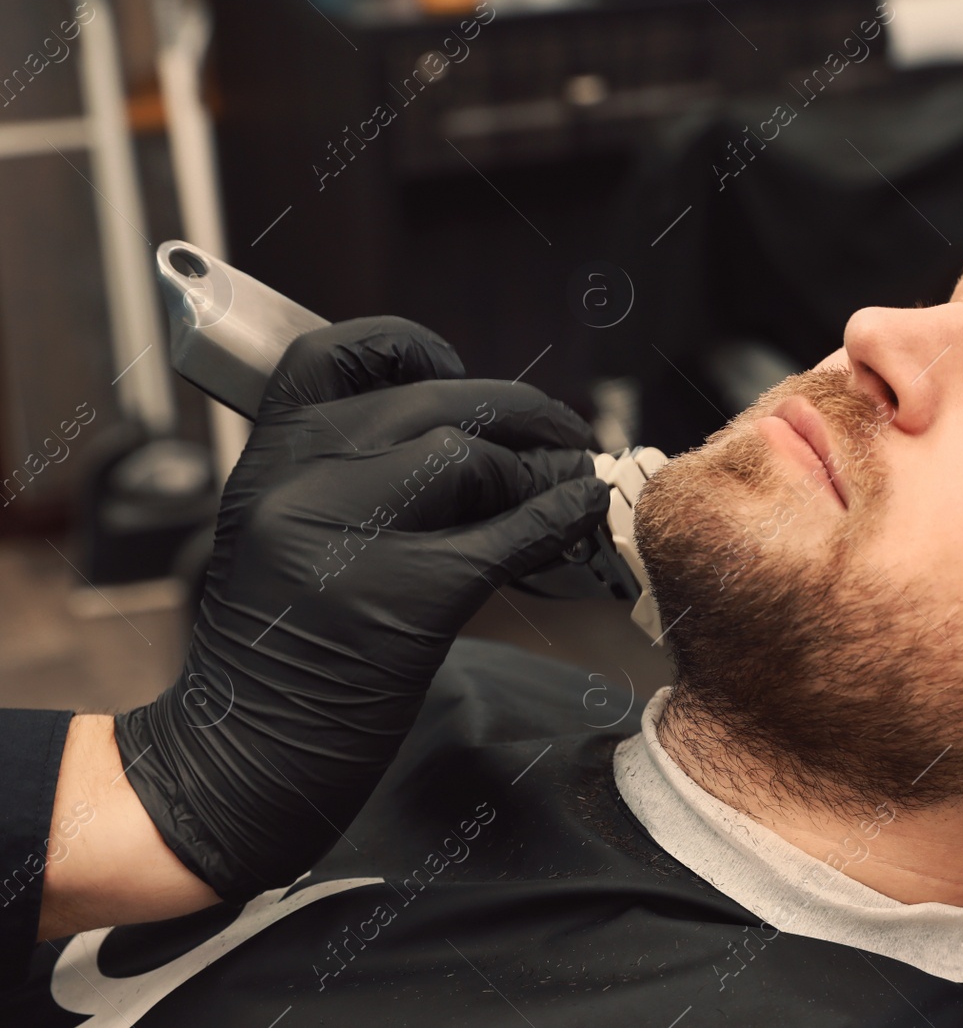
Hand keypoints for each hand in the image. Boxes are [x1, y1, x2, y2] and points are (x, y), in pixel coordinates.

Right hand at [113, 317, 610, 901]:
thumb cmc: (274, 652)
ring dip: (537, 468)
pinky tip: (583, 512)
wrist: (235, 759)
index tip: (459, 369)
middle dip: (520, 412)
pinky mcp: (404, 599)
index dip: (413, 347)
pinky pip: (511, 532)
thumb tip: (473, 441)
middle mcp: (298, 482)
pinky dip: (562, 516)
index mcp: (266, 458)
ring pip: (471, 456)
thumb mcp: (284, 535)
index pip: (337, 352)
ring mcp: (347, 539)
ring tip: (564, 485)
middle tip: (566, 432)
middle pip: (436, 401)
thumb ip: (351, 477)